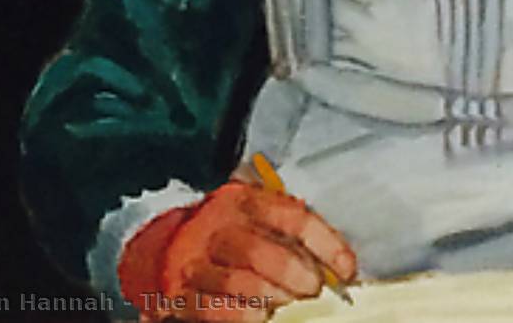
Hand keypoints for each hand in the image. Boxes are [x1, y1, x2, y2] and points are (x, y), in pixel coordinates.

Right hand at [123, 180, 357, 319]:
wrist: (165, 245)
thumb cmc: (227, 235)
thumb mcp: (257, 220)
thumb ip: (292, 238)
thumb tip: (337, 270)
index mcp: (244, 201)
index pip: (293, 217)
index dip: (327, 245)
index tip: (347, 270)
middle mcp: (217, 226)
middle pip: (263, 252)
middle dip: (297, 278)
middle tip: (314, 293)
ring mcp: (194, 261)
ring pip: (238, 284)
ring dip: (272, 301)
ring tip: (287, 307)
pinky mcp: (178, 293)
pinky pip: (214, 310)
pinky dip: (243, 318)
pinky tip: (259, 318)